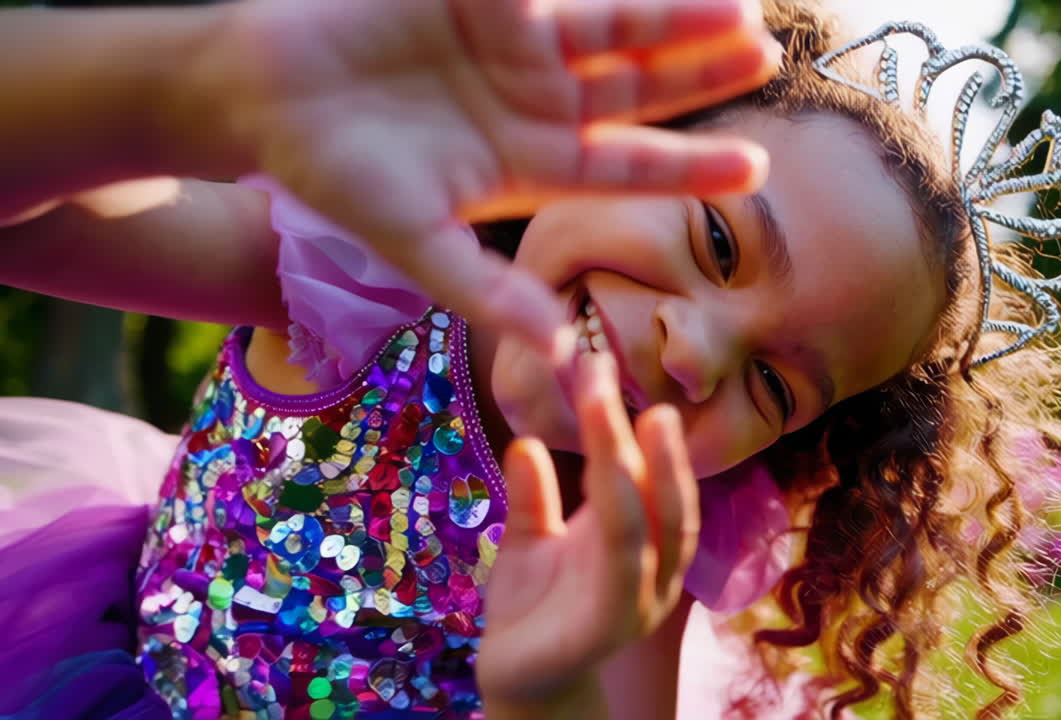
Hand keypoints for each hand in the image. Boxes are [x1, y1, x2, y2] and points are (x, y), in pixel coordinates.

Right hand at [208, 0, 777, 364]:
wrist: (261, 93)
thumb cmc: (334, 176)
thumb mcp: (417, 244)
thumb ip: (488, 294)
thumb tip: (562, 354)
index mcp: (532, 164)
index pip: (630, 166)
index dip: (692, 167)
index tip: (757, 170)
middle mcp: (538, 103)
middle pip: (639, 87)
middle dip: (702, 74)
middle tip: (765, 59)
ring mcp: (516, 44)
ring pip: (614, 26)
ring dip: (674, 16)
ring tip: (739, 8)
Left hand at [476, 353, 699, 705]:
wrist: (519, 681)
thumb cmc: (532, 608)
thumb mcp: (528, 540)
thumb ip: (533, 497)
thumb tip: (526, 440)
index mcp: (640, 542)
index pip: (654, 480)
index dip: (641, 430)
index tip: (607, 370)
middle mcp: (652, 569)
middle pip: (661, 497)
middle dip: (642, 433)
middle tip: (611, 374)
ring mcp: (638, 600)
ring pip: (646, 526)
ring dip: (636, 465)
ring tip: (621, 414)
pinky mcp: (607, 627)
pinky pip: (621, 570)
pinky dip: (615, 523)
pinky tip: (598, 475)